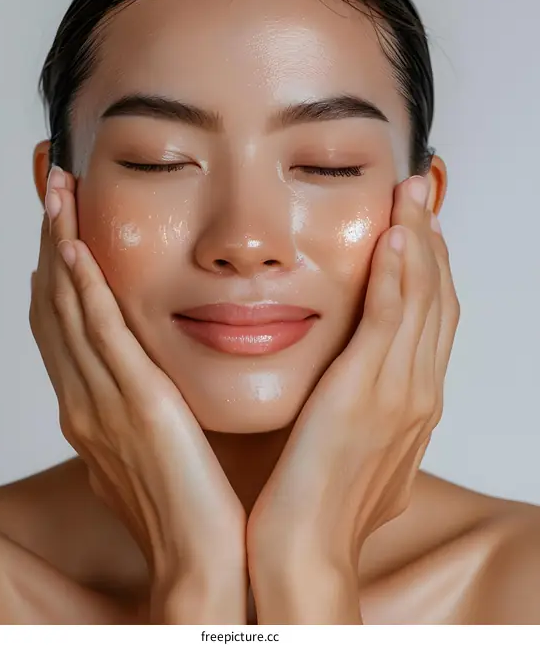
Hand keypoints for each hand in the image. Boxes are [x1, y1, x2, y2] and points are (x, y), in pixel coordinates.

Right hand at [29, 166, 246, 622]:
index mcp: (91, 406)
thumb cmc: (192, 505)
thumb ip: (152, 400)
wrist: (203, 564)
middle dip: (48, 238)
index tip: (60, 219)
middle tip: (49, 183)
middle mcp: (84, 399)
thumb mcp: (162, 441)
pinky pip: (99, 337)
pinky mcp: (134, 405)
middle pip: (52, 303)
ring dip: (58, 244)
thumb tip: (159, 372)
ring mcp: (102, 402)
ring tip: (57, 191)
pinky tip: (75, 249)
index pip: (61, 322)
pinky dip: (81, 290)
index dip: (53, 265)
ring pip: (67, 308)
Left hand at [246, 174, 459, 620]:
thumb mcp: (351, 443)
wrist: (304, 548)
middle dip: (430, 240)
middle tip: (419, 191)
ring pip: (421, 301)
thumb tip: (347, 380)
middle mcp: (417, 391)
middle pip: (436, 299)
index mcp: (412, 400)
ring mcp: (398, 392)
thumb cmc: (316, 499)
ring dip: (418, 242)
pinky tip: (392, 238)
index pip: (431, 316)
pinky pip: (389, 322)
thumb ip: (358, 403)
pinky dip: (397, 277)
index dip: (428, 266)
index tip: (414, 224)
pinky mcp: (366, 394)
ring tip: (409, 195)